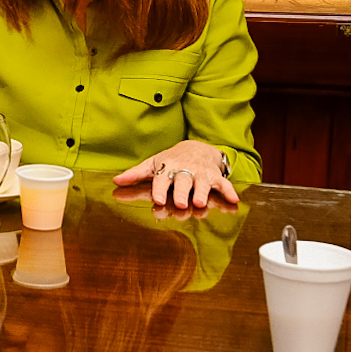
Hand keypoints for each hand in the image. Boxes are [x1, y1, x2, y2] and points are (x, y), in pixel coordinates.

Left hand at [112, 139, 238, 208]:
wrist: (196, 147)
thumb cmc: (171, 160)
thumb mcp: (153, 164)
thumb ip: (136, 174)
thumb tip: (116, 181)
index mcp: (168, 168)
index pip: (162, 179)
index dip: (160, 189)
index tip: (158, 200)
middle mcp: (185, 170)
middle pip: (183, 181)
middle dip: (182, 192)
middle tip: (181, 203)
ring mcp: (201, 173)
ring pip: (202, 183)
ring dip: (202, 193)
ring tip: (200, 203)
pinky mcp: (215, 177)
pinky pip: (224, 184)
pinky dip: (229, 192)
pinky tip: (234, 200)